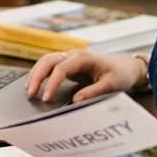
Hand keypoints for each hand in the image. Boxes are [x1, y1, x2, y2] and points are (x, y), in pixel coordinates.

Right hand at [24, 51, 145, 103]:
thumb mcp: (111, 85)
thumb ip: (93, 92)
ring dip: (36, 73)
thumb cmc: (120, 75)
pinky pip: (50, 64)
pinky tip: (35, 84)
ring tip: (28, 90)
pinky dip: (40, 73)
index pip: (61, 69)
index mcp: (84, 58)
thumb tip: (75, 101)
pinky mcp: (69, 63)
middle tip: (30, 93)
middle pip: (48, 60)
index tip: (46, 98)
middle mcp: (74, 54)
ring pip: (46, 60)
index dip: (51, 83)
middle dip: (37, 76)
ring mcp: (71, 57)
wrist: (127, 67)